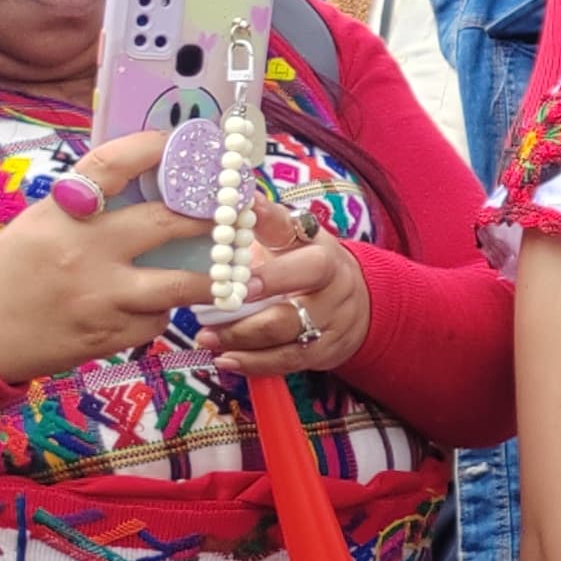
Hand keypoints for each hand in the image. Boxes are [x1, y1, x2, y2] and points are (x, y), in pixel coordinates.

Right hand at [0, 131, 212, 383]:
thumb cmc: (8, 271)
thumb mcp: (40, 225)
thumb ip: (89, 208)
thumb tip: (149, 186)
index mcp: (62, 212)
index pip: (113, 164)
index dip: (153, 147)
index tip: (179, 142)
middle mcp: (85, 250)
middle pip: (168, 222)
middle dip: (209, 216)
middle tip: (232, 212)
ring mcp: (102, 295)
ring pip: (182, 283)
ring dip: (212, 276)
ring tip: (232, 271)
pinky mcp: (110, 334)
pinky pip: (157, 320)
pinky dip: (162, 311)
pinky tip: (153, 305)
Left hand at [200, 195, 368, 375]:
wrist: (355, 298)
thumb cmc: (308, 260)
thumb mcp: (296, 235)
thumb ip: (267, 220)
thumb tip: (238, 196)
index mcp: (328, 261)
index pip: (308, 269)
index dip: (275, 278)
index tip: (239, 283)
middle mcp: (334, 298)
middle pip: (291, 316)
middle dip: (246, 322)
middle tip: (205, 321)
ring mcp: (329, 330)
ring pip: (286, 344)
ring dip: (242, 344)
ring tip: (207, 339)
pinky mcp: (321, 354)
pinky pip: (286, 364)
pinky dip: (254, 364)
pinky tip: (226, 360)